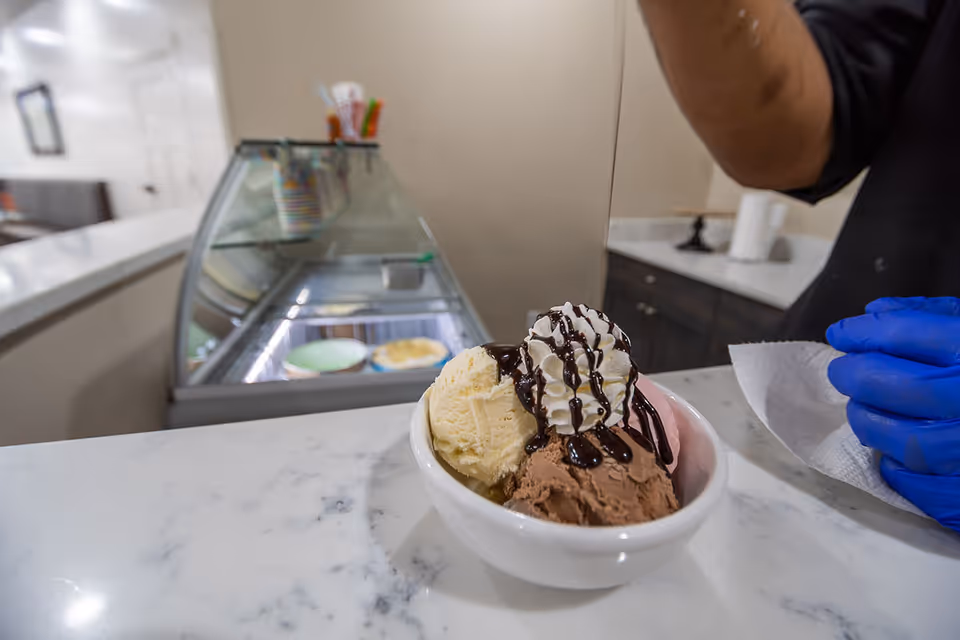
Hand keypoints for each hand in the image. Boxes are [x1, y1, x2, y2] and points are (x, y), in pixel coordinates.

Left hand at [826, 297, 959, 531]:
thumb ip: (936, 317)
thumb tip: (874, 315)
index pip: (909, 334)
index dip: (865, 332)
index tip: (843, 333)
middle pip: (895, 385)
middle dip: (857, 374)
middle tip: (844, 371)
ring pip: (902, 439)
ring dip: (869, 421)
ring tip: (864, 409)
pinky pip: (922, 485)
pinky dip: (898, 468)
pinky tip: (895, 452)